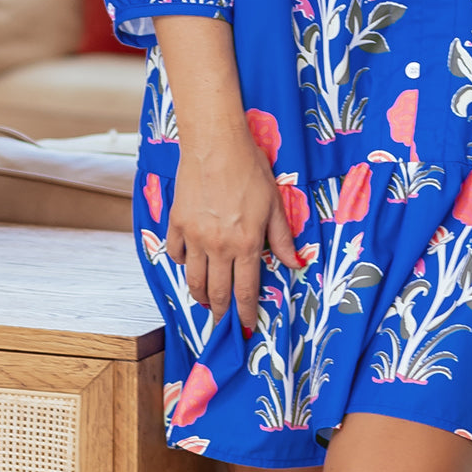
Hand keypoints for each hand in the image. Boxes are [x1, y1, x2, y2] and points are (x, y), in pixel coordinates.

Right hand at [165, 128, 300, 333]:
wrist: (216, 143)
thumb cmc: (250, 168)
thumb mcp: (275, 203)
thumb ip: (282, 238)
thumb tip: (296, 264)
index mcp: (245, 243)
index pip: (245, 291)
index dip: (245, 314)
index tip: (244, 329)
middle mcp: (218, 246)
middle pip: (217, 292)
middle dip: (221, 313)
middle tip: (222, 324)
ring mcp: (193, 236)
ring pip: (193, 279)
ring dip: (200, 295)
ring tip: (207, 301)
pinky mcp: (176, 223)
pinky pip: (176, 253)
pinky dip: (182, 262)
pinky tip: (189, 262)